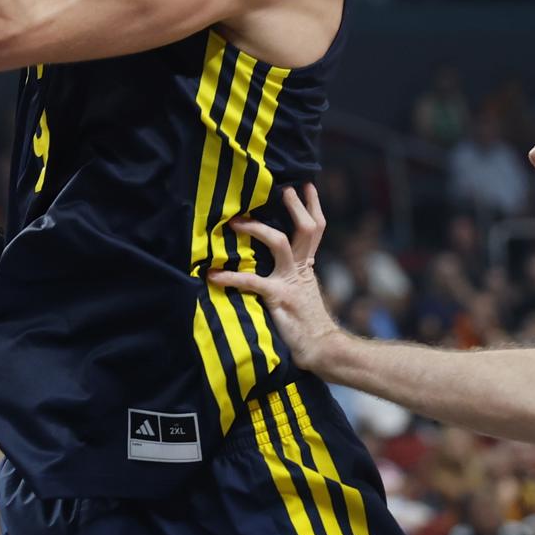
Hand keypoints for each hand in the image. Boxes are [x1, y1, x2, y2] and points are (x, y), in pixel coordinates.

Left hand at [208, 184, 341, 370]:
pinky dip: (230, 277)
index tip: (306, 186)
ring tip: (235, 221)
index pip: (315, 229)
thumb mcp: (301, 291)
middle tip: (282, 188)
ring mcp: (290, 281)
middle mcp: (300, 268)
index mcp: (306, 265)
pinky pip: (252, 281)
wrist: (321, 348)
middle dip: (295, 206)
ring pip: (278, 242)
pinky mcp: (278, 297)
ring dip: (257, 228)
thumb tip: (271, 259)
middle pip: (306, 229)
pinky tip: (213, 275)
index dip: (312, 206)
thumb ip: (290, 273)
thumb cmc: (306, 322)